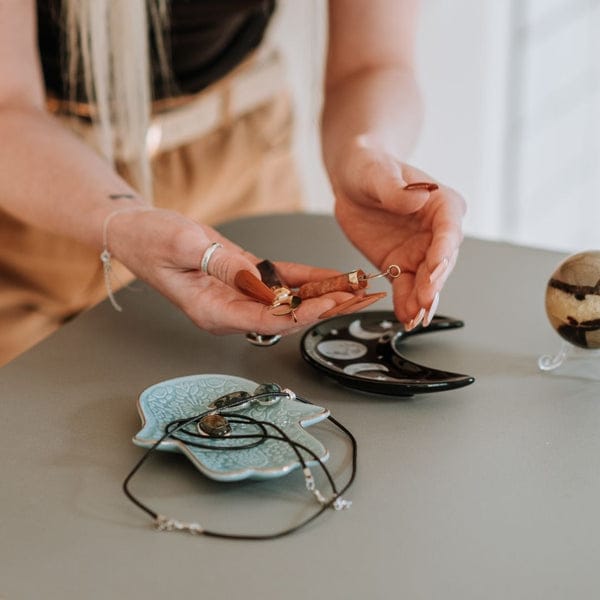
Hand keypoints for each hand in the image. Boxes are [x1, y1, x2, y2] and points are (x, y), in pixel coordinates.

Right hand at [107, 208, 351, 334]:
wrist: (140, 231)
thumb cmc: (151, 240)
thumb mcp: (182, 246)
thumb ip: (221, 265)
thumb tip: (257, 279)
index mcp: (212, 311)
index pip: (265, 319)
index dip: (300, 313)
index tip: (329, 304)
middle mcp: (230, 310)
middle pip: (285, 315)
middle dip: (324, 307)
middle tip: (359, 297)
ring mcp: (238, 296)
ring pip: (288, 300)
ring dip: (322, 295)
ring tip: (356, 289)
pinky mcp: (244, 279)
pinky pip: (280, 282)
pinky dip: (306, 280)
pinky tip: (331, 277)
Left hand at [329, 136, 465, 327]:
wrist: (352, 182)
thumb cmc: (370, 167)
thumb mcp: (377, 172)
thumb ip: (395, 189)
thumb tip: (416, 199)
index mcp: (441, 203)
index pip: (449, 229)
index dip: (443, 250)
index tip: (435, 267)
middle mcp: (436, 231)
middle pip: (442, 261)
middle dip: (434, 282)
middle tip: (425, 300)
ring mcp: (420, 251)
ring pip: (427, 280)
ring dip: (423, 300)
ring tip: (416, 318)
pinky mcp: (401, 265)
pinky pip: (406, 288)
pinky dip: (406, 303)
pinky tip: (405, 317)